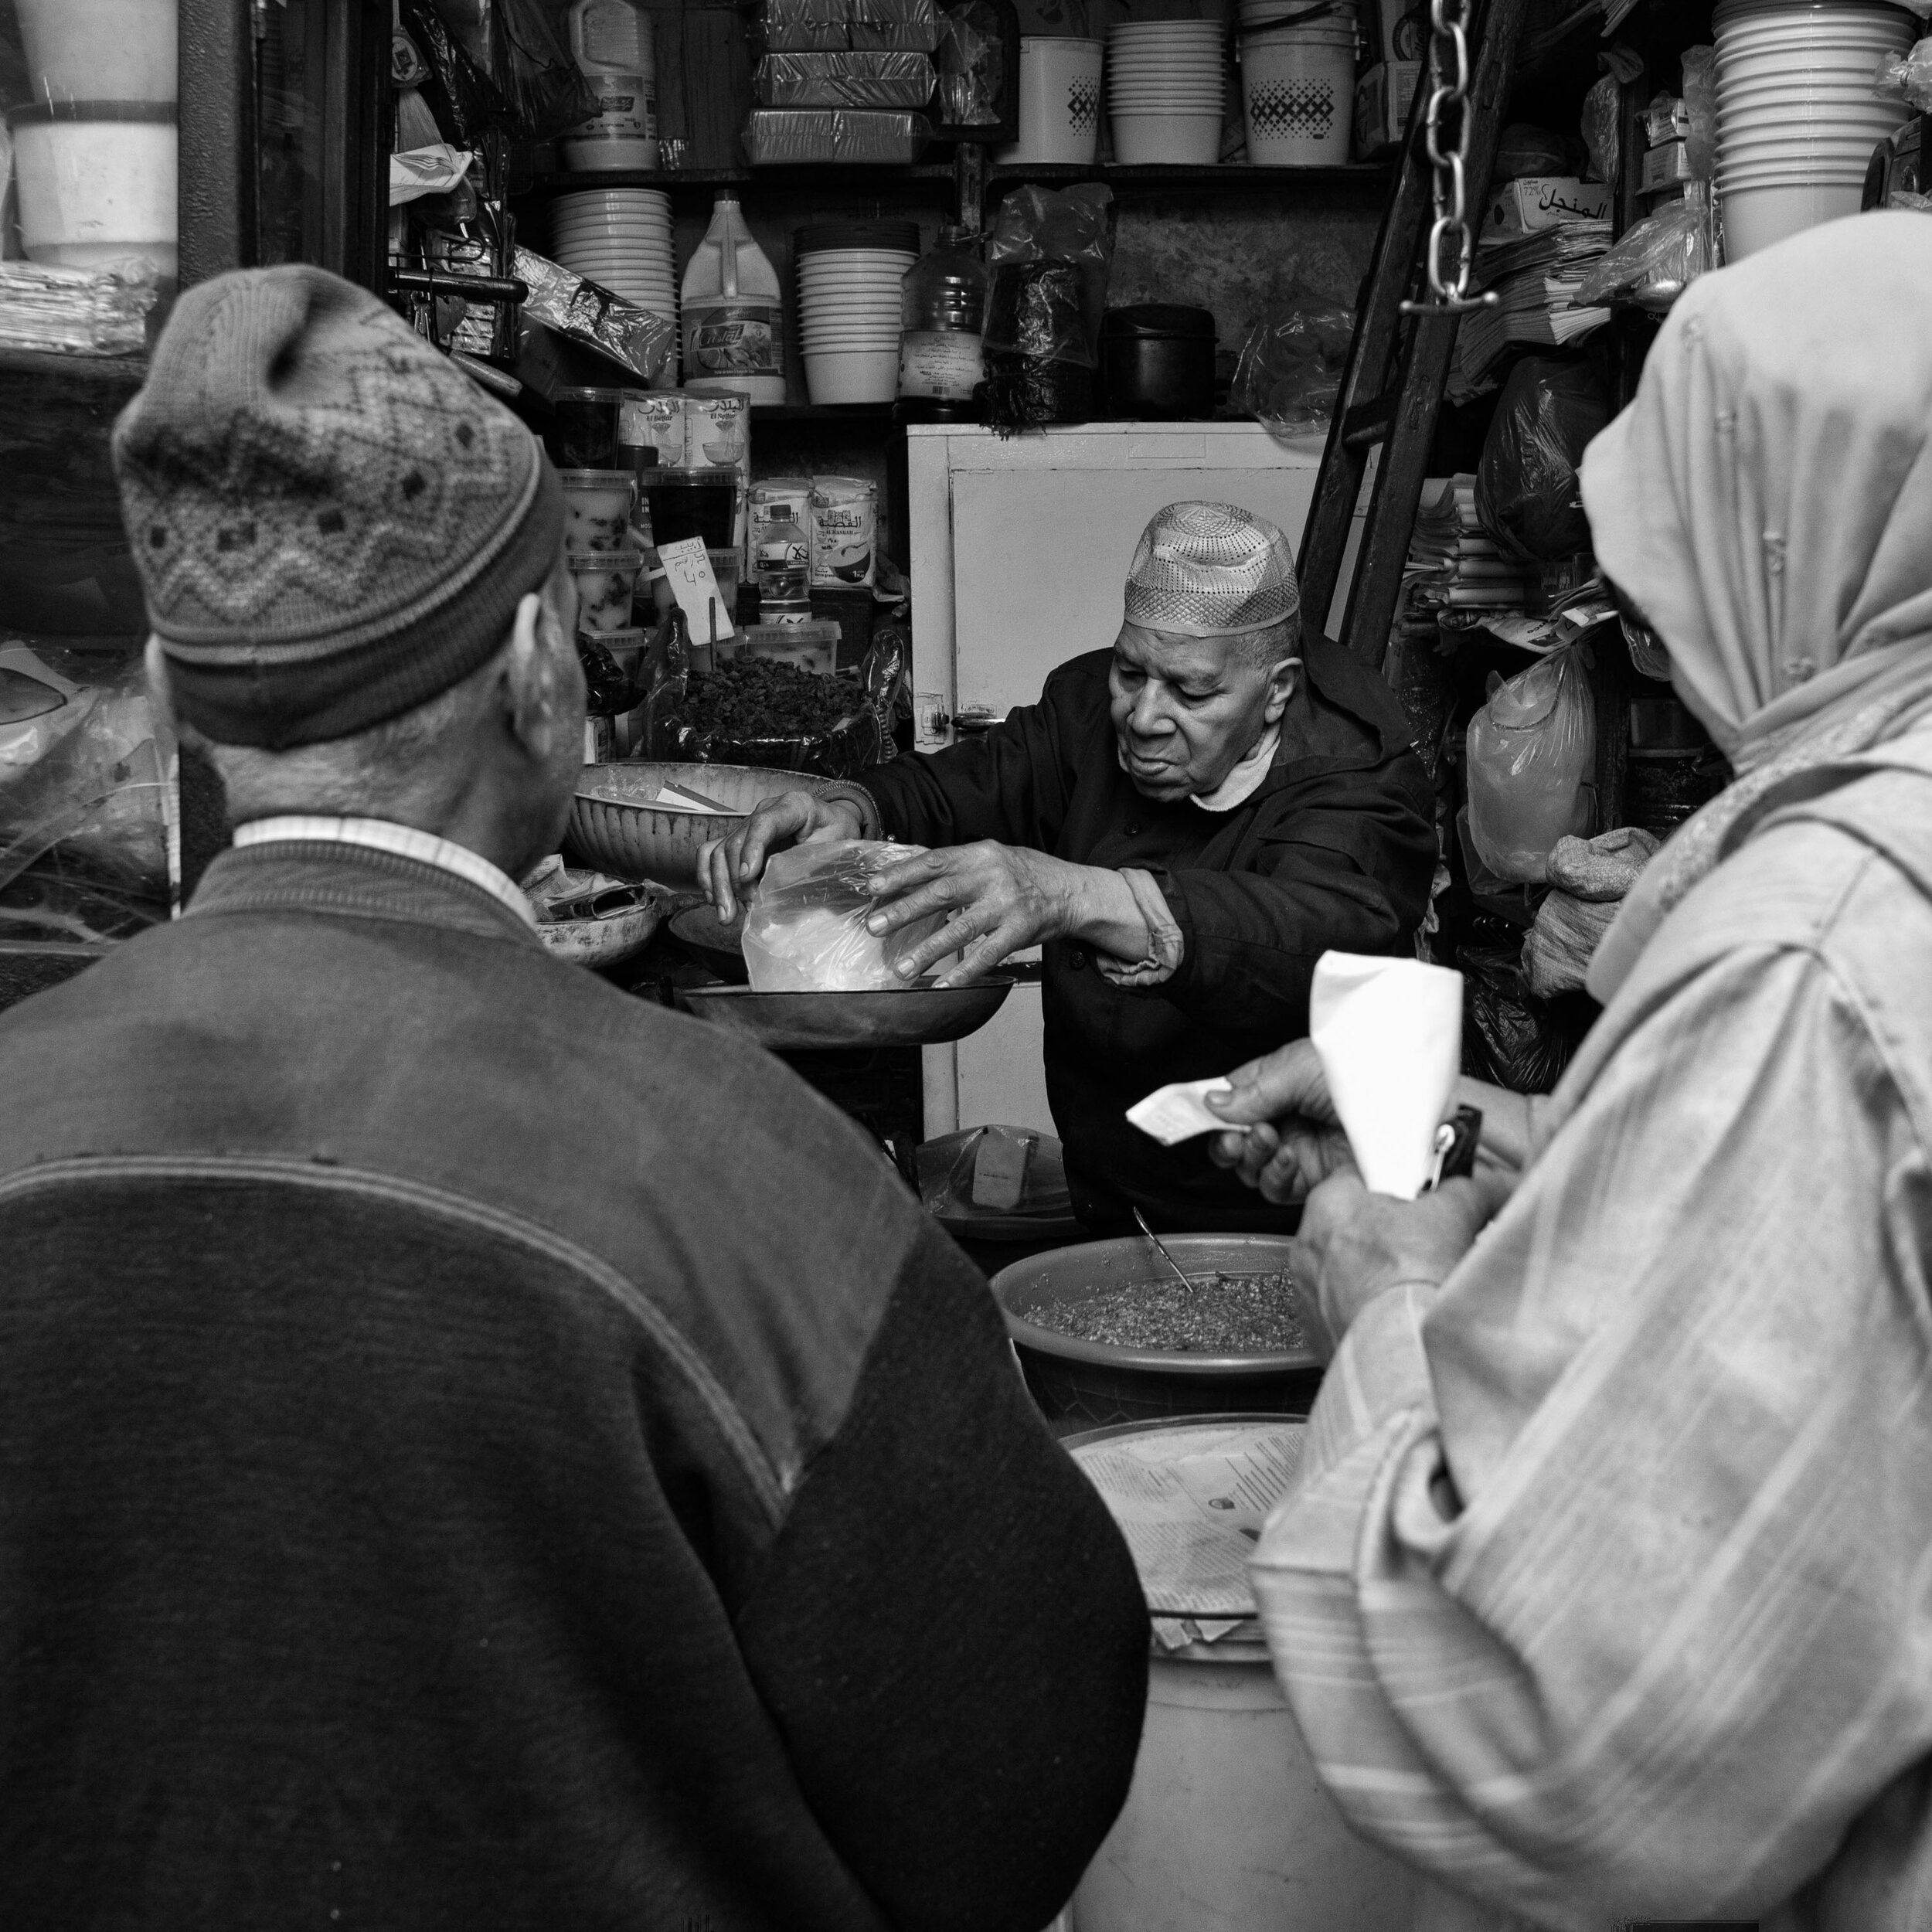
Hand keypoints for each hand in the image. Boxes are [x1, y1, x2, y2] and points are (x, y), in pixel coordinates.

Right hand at [699, 790, 864, 919]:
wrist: (834, 824)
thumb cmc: (837, 833)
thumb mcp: (835, 846)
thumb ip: (811, 863)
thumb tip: (780, 891)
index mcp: (793, 806)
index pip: (764, 822)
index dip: (752, 849)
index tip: (747, 877)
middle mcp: (764, 812)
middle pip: (736, 841)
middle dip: (735, 880)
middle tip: (746, 909)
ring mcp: (748, 826)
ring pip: (719, 851)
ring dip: (719, 885)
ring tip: (726, 915)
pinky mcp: (740, 841)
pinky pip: (712, 854)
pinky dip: (709, 877)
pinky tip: (715, 900)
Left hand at [862, 840, 1080, 987]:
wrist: (1073, 891)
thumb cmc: (1026, 874)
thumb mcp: (992, 857)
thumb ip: (957, 865)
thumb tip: (911, 873)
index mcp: (981, 854)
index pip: (934, 862)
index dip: (901, 874)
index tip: (873, 886)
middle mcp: (992, 877)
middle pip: (941, 894)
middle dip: (904, 911)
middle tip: (875, 926)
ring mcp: (1006, 906)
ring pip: (960, 929)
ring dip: (927, 950)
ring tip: (901, 967)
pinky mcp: (1018, 933)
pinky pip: (986, 956)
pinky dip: (963, 972)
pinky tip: (943, 984)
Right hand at [1204, 1041, 1355, 1204]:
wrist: (1412, 1113)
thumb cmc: (1367, 1075)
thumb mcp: (1303, 1069)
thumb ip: (1256, 1089)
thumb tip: (1213, 1103)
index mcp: (1280, 1082)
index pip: (1233, 1097)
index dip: (1212, 1108)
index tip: (1195, 1115)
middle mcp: (1287, 1116)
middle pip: (1235, 1137)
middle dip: (1226, 1140)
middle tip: (1233, 1137)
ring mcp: (1299, 1149)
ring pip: (1250, 1166)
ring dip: (1250, 1156)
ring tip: (1265, 1140)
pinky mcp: (1314, 1179)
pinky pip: (1276, 1187)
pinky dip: (1273, 1175)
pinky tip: (1285, 1159)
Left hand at [1290, 1168, 1511, 1359]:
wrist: (1403, 1347)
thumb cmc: (1412, 1278)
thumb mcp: (1453, 1215)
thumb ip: (1467, 1191)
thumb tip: (1488, 1188)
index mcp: (1329, 1202)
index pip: (1358, 1179)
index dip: (1395, 1191)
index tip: (1418, 1205)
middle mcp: (1307, 1245)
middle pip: (1352, 1227)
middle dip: (1387, 1236)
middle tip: (1424, 1248)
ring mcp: (1307, 1291)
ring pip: (1346, 1272)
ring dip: (1376, 1277)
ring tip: (1414, 1287)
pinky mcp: (1316, 1330)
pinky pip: (1342, 1311)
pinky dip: (1367, 1313)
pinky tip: (1398, 1315)